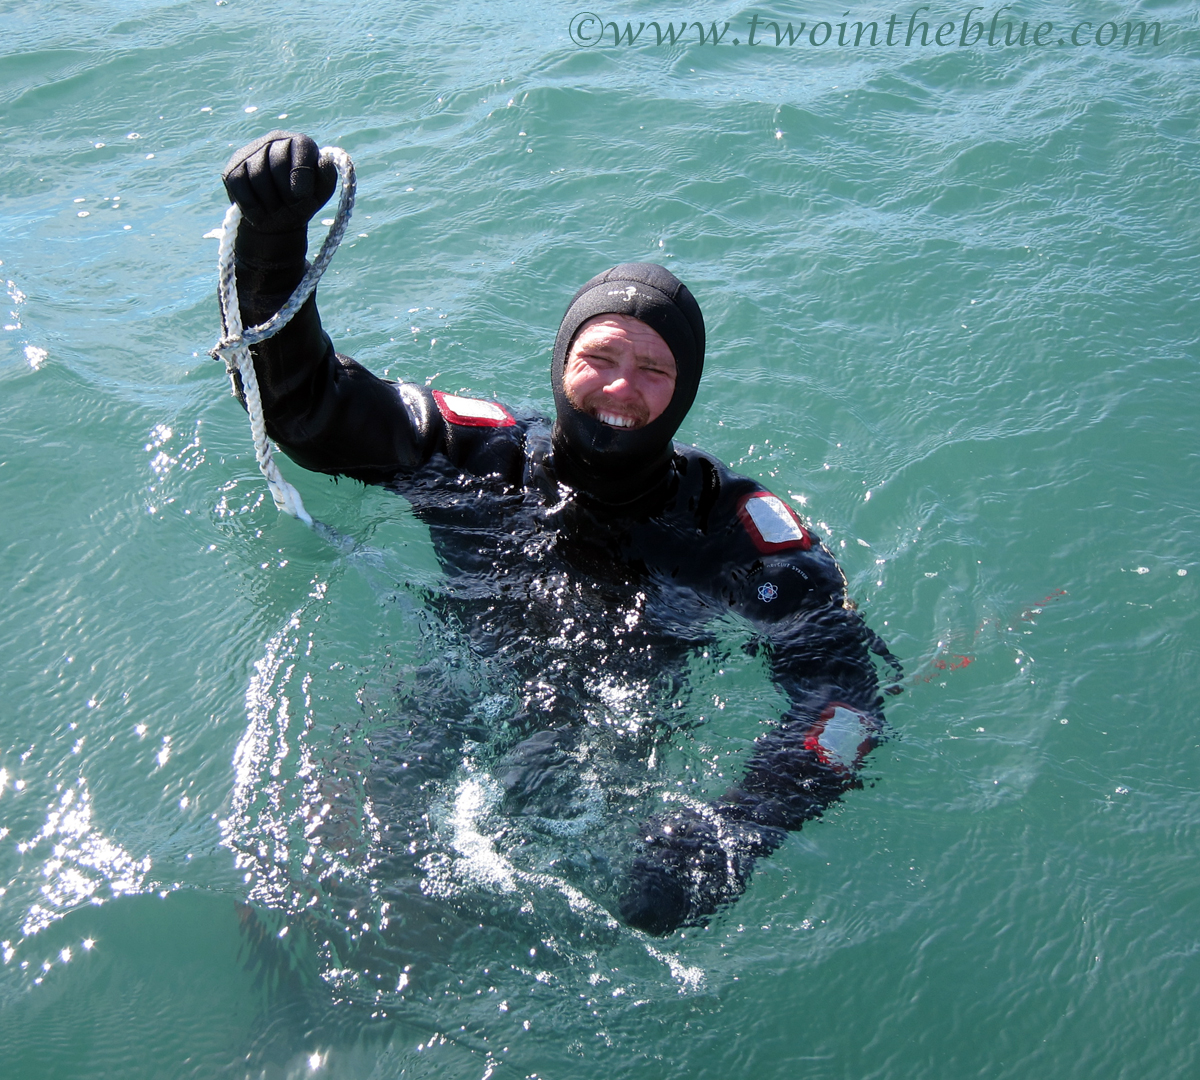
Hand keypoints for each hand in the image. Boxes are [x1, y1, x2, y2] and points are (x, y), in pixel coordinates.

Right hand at [222, 131, 336, 233]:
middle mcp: (274, 140)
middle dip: (286, 194)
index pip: (301, 146)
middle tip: (292, 210)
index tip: (302, 196)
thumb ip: (326, 177)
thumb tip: (322, 161)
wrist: (278, 217)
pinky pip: (240, 186)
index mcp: (300, 143)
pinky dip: (252, 206)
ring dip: (270, 203)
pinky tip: (260, 216)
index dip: (302, 174)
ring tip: (277, 214)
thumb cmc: (303, 200)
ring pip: (258, 176)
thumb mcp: (320, 192)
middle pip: (277, 164)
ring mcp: (251, 152)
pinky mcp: (233, 169)